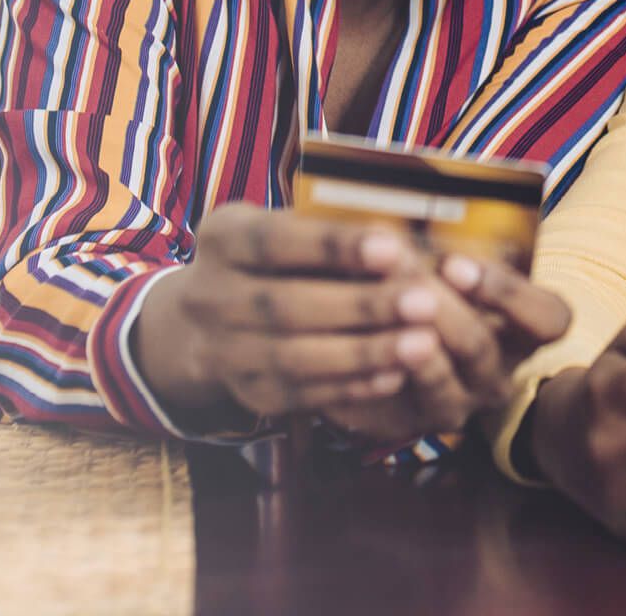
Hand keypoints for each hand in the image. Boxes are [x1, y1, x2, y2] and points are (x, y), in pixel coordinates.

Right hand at [133, 203, 448, 430]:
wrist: (200, 323)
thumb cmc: (264, 262)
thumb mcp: (275, 230)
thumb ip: (322, 235)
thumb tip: (397, 242)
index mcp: (221, 239)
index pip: (274, 241)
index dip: (332, 247)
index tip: (392, 248)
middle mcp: (210, 295)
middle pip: (287, 305)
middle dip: (361, 306)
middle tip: (425, 302)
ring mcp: (224, 350)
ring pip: (295, 357)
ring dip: (364, 353)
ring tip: (423, 345)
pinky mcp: (247, 392)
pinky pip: (302, 395)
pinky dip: (351, 387)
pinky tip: (396, 376)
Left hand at [313, 253, 568, 443]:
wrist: (376, 347)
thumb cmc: (421, 290)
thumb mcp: (442, 264)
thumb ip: (443, 246)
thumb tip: (410, 210)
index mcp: (523, 329)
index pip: (548, 318)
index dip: (507, 292)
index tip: (454, 263)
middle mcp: (499, 370)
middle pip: (481, 343)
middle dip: (436, 304)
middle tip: (395, 270)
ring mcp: (462, 401)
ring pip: (444, 372)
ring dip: (408, 334)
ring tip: (378, 301)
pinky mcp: (419, 421)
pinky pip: (405, 397)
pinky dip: (386, 364)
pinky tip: (364, 339)